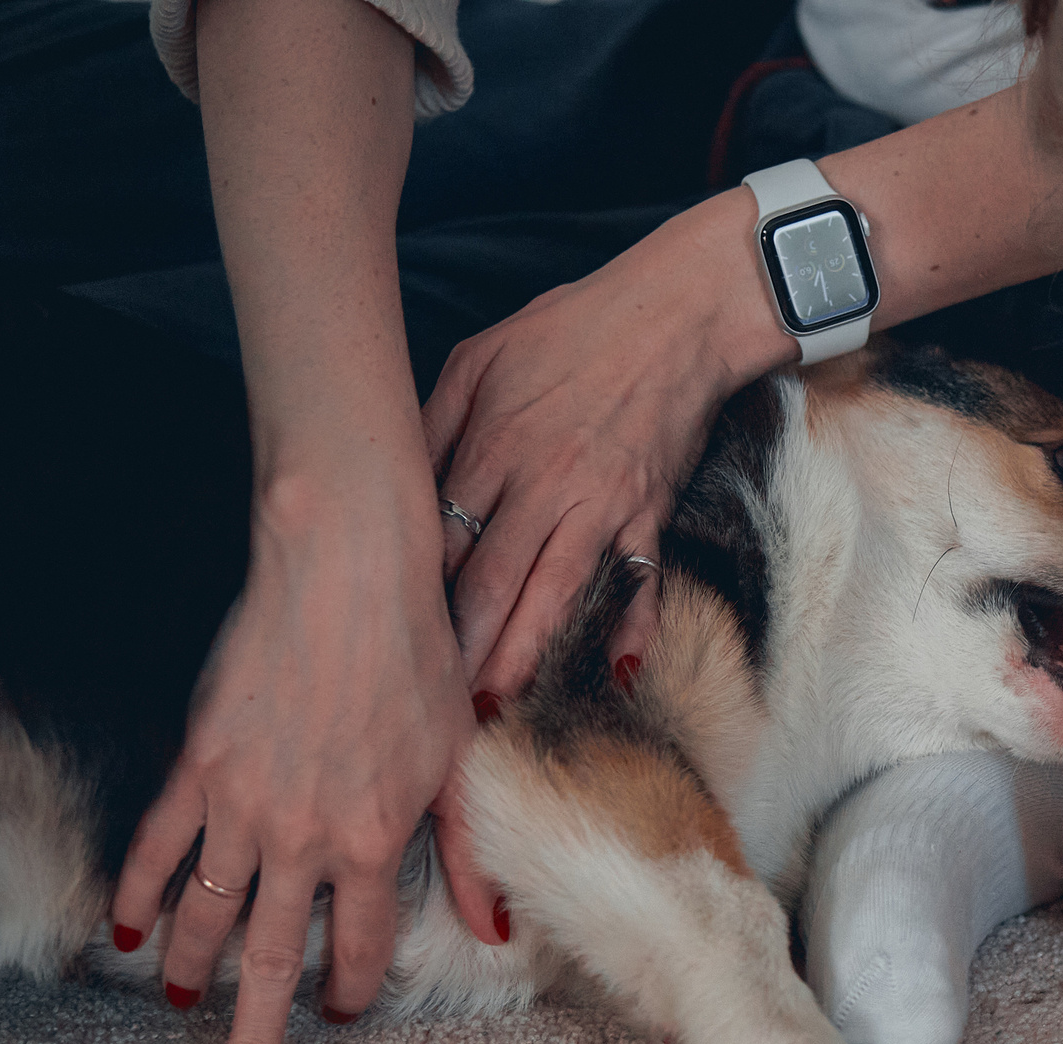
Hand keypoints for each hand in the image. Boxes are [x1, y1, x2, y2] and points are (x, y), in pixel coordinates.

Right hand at [112, 459, 477, 1043]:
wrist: (347, 579)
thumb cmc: (420, 660)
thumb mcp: (463, 762)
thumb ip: (469, 853)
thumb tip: (495, 930)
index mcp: (376, 842)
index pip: (357, 945)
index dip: (350, 988)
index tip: (345, 1011)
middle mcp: (304, 838)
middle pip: (271, 958)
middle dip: (257, 1033)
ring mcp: (243, 805)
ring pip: (206, 910)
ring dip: (192, 966)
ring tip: (182, 1004)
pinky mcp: (198, 765)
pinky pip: (158, 843)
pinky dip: (141, 890)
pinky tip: (130, 931)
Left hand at [424, 189, 792, 701]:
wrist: (675, 316)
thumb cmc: (571, 332)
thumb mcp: (479, 359)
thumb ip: (434, 422)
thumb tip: (392, 479)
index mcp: (493, 448)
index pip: (441, 537)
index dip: (412, 595)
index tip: (387, 640)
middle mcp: (544, 485)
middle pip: (490, 581)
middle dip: (458, 649)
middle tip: (427, 706)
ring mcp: (602, 504)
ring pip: (555, 593)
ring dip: (525, 655)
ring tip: (497, 708)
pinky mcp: (650, 514)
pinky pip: (641, 580)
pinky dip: (636, 627)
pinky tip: (621, 674)